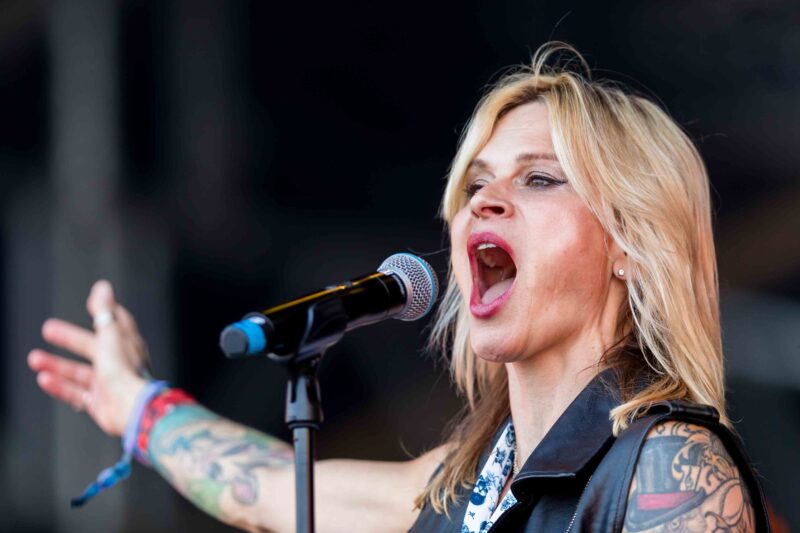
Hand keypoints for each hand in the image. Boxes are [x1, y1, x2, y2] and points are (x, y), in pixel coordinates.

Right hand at [28, 280, 147, 435]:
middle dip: (69, 338)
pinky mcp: (100, 402)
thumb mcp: (110, 333)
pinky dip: (60, 386)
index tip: (91, 303)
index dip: (105, 312)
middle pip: (90, 346)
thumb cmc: (124, 370)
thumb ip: (104, 310)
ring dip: (56, 364)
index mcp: (127, 343)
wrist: (129, 406)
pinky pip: (76, 393)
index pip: (117, 322)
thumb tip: (103, 287)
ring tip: (34, 359)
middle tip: (48, 330)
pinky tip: (44, 379)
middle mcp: (119, 362)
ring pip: (79, 372)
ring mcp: (108, 383)